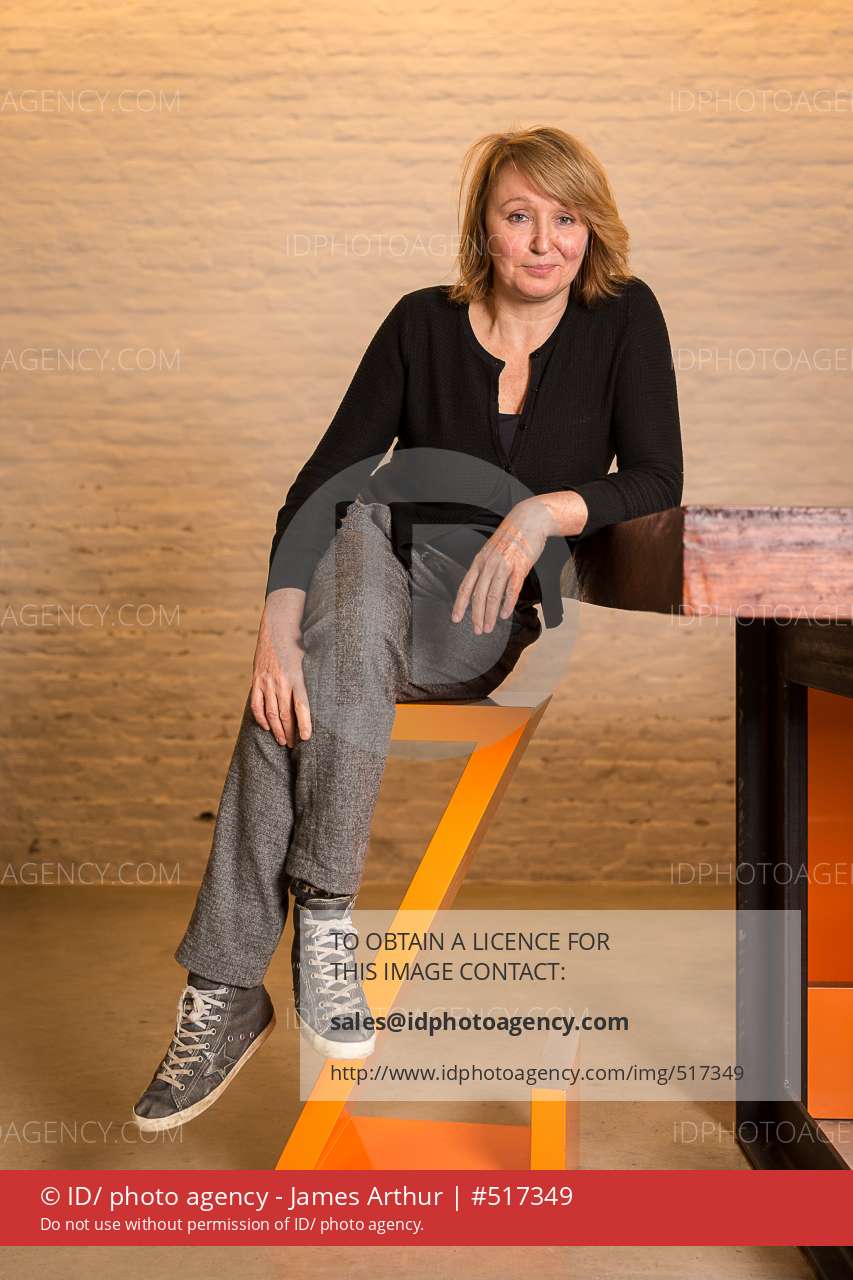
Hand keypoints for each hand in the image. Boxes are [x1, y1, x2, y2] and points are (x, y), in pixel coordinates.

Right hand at [250, 590, 311, 746]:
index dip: (303, 723)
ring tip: (282, 741)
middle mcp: (281, 681)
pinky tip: (266, 727)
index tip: (305, 738)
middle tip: (293, 745)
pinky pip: (256, 703)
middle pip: (284, 714)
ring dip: (276, 729)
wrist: (277, 629)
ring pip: (270, 712)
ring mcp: (266, 681)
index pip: (300, 706)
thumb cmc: (298, 646)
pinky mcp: (256, 680)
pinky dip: (260, 717)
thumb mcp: (309, 661)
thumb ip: (311, 680)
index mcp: (296, 677)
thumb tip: (325, 699)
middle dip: (289, 732)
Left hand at [450, 497, 552, 633]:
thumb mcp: (492, 551)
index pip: (465, 586)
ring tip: (489, 627)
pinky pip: (511, 588)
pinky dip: (507, 603)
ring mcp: (504, 565)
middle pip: (478, 595)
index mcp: (480, 561)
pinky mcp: (520, 566)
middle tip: (476, 629)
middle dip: (475, 615)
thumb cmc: (512, 536)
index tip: (456, 619)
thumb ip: (487, 569)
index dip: (460, 604)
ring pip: (492, 595)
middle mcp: (489, 564)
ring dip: (489, 614)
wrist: (529, 520)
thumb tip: (482, 588)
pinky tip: (505, 614)